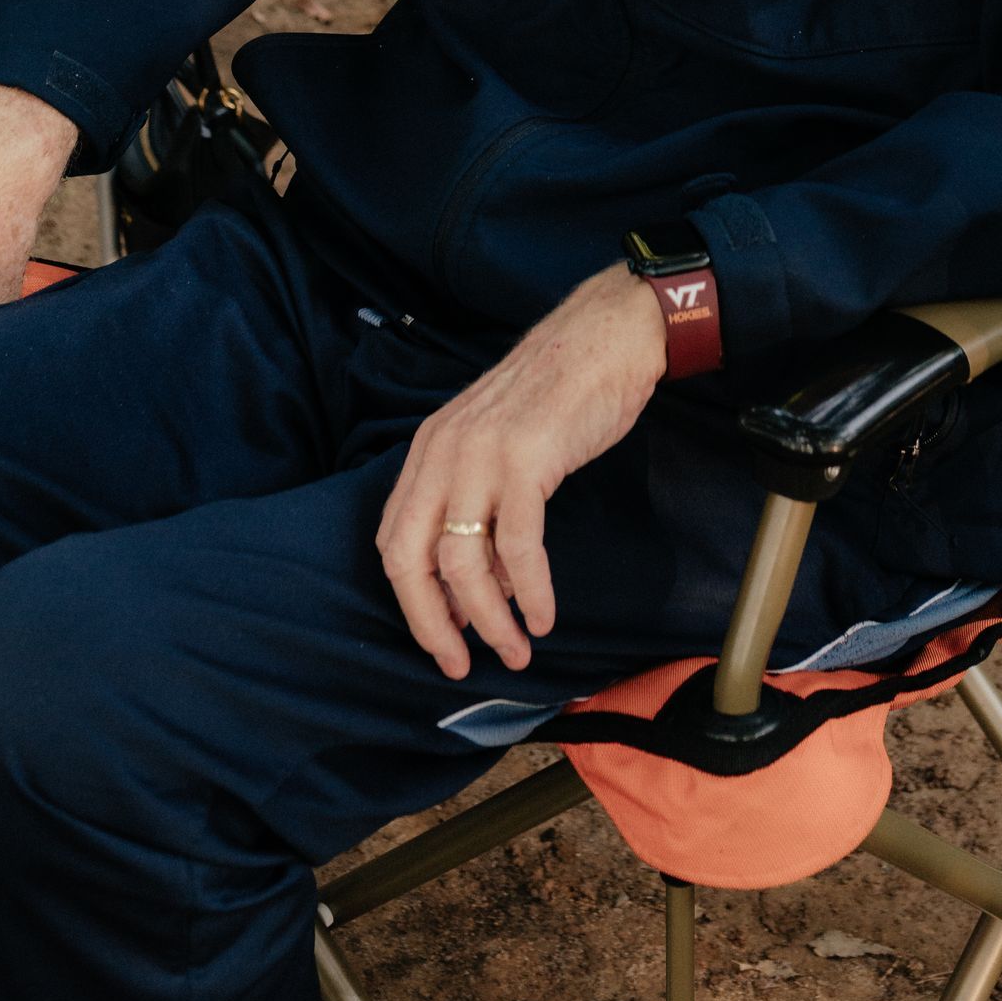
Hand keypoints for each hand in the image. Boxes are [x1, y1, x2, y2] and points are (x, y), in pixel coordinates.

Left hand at [380, 264, 668, 679]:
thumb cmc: (560, 392)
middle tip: (461, 664)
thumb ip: (479, 506)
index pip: (395, 541)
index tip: (443, 640)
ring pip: (463, 562)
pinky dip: (529, 591)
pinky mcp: (526, 460)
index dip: (413, 602)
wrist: (606, 336)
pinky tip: (544, 614)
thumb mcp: (498, 443)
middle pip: (412, 560)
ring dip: (488, 619)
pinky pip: (518, 546)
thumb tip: (481, 587)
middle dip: (433, 625)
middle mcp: (442, 452)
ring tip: (515, 649)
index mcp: (429, 449)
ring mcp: (481, 455)